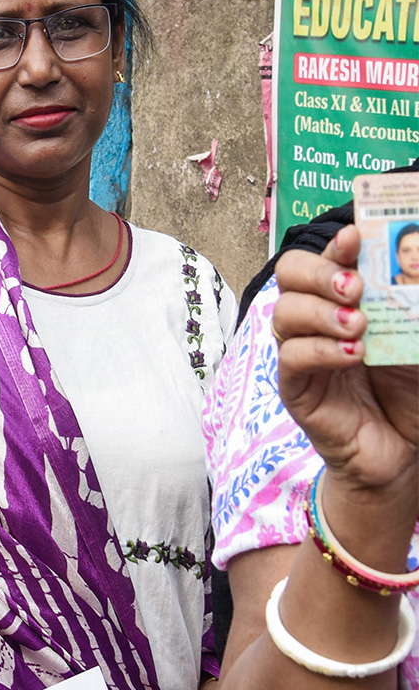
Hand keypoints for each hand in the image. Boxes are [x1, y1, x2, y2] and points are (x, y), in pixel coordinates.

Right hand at [274, 226, 418, 497]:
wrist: (407, 453)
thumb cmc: (413, 393)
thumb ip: (415, 303)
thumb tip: (418, 265)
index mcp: (346, 300)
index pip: (328, 257)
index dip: (336, 242)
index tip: (356, 236)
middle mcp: (318, 319)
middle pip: (290, 273)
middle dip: (320, 272)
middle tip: (355, 287)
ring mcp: (303, 352)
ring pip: (284, 312)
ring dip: (320, 312)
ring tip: (358, 326)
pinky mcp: (296, 387)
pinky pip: (292, 358)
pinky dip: (320, 350)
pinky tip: (352, 355)